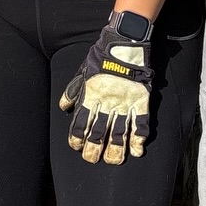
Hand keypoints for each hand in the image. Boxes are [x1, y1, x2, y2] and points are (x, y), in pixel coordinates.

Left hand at [58, 15, 154, 163]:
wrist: (124, 44)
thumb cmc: (101, 56)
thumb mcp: (82, 72)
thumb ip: (73, 91)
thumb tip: (64, 108)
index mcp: (90, 96)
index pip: (81, 123)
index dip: (77, 137)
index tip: (77, 146)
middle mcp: (107, 103)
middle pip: (98, 132)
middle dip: (94, 149)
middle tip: (92, 159)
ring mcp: (125, 103)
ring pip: (119, 132)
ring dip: (115, 149)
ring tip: (113, 161)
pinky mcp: (141, 101)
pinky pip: (140, 123)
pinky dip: (138, 138)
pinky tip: (136, 151)